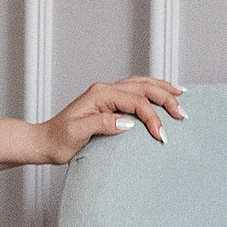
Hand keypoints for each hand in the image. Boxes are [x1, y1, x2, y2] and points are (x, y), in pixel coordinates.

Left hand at [37, 75, 183, 165]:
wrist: (43, 142)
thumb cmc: (58, 141)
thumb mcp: (77, 134)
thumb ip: (102, 124)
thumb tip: (128, 122)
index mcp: (100, 95)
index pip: (136, 102)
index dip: (152, 117)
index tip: (162, 136)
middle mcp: (104, 90)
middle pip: (143, 87)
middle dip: (166, 99)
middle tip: (183, 115)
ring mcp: (106, 94)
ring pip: (141, 84)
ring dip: (162, 89)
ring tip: (181, 94)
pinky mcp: (107, 101)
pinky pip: (135, 90)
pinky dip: (151, 90)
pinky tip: (161, 94)